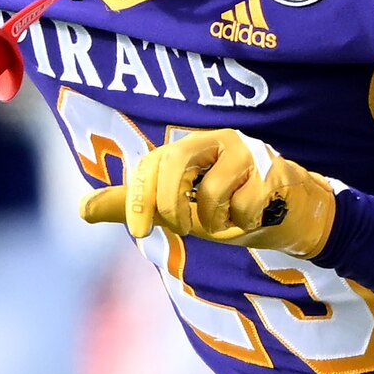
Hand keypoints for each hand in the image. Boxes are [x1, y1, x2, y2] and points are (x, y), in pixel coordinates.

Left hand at [83, 123, 337, 257]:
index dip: (138, 197)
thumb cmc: (229, 210)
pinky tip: (256, 216)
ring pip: (212, 191)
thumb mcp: (177, 210)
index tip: (139, 233)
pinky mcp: (276, 172)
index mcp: (190, 147)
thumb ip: (134, 206)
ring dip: (216, 222)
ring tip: (229, 221)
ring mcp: (249, 152)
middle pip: (176, 161)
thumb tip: (80, 208)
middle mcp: (218, 140)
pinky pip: (245, 206)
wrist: (293, 218)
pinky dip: (245, 223)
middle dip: (172, 204)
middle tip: (184, 228)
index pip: (151, 161)